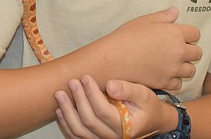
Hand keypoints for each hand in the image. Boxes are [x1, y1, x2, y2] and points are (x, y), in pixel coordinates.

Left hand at [56, 77, 176, 138]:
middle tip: (71, 82)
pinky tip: (60, 110)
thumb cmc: (146, 105)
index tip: (85, 77)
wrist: (150, 120)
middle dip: (78, 100)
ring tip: (60, 95)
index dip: (91, 94)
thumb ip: (128, 89)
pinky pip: (78, 137)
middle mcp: (114, 137)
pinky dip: (67, 124)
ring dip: (68, 113)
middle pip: (89, 121)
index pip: (103, 111)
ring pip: (80, 132)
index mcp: (126, 126)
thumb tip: (109, 85)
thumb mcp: (144, 94)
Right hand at [94, 7, 201, 90]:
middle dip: (189, 50)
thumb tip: (175, 11)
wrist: (113, 59)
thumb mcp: (143, 21)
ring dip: (184, 66)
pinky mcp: (165, 82)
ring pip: (191, 70)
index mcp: (175, 33)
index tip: (180, 36)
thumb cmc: (126, 37)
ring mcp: (173, 69)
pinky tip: (164, 73)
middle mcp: (178, 51)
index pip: (196, 33)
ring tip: (171, 63)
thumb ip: (163, 16)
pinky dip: (174, 80)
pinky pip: (178, 83)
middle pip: (197, 52)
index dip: (188, 34)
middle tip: (176, 50)